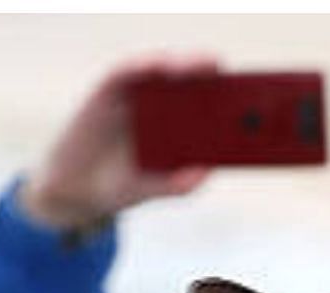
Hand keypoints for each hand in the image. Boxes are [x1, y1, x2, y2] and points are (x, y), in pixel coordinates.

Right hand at [19, 54, 218, 232]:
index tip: (253, 97)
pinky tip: (155, 66)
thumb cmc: (121, 186)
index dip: (230, 97)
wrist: (75, 190)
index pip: (209, 106)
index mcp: (178, 129)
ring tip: (199, 67)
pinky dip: (142, 65)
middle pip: (192, 83)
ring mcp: (136, 97)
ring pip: (163, 72)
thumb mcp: (151, 190)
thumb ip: (176, 184)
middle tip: (227, 73)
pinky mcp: (109, 91)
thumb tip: (204, 174)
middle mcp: (161, 107)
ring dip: (183, 64)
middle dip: (211, 75)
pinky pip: (127, 72)